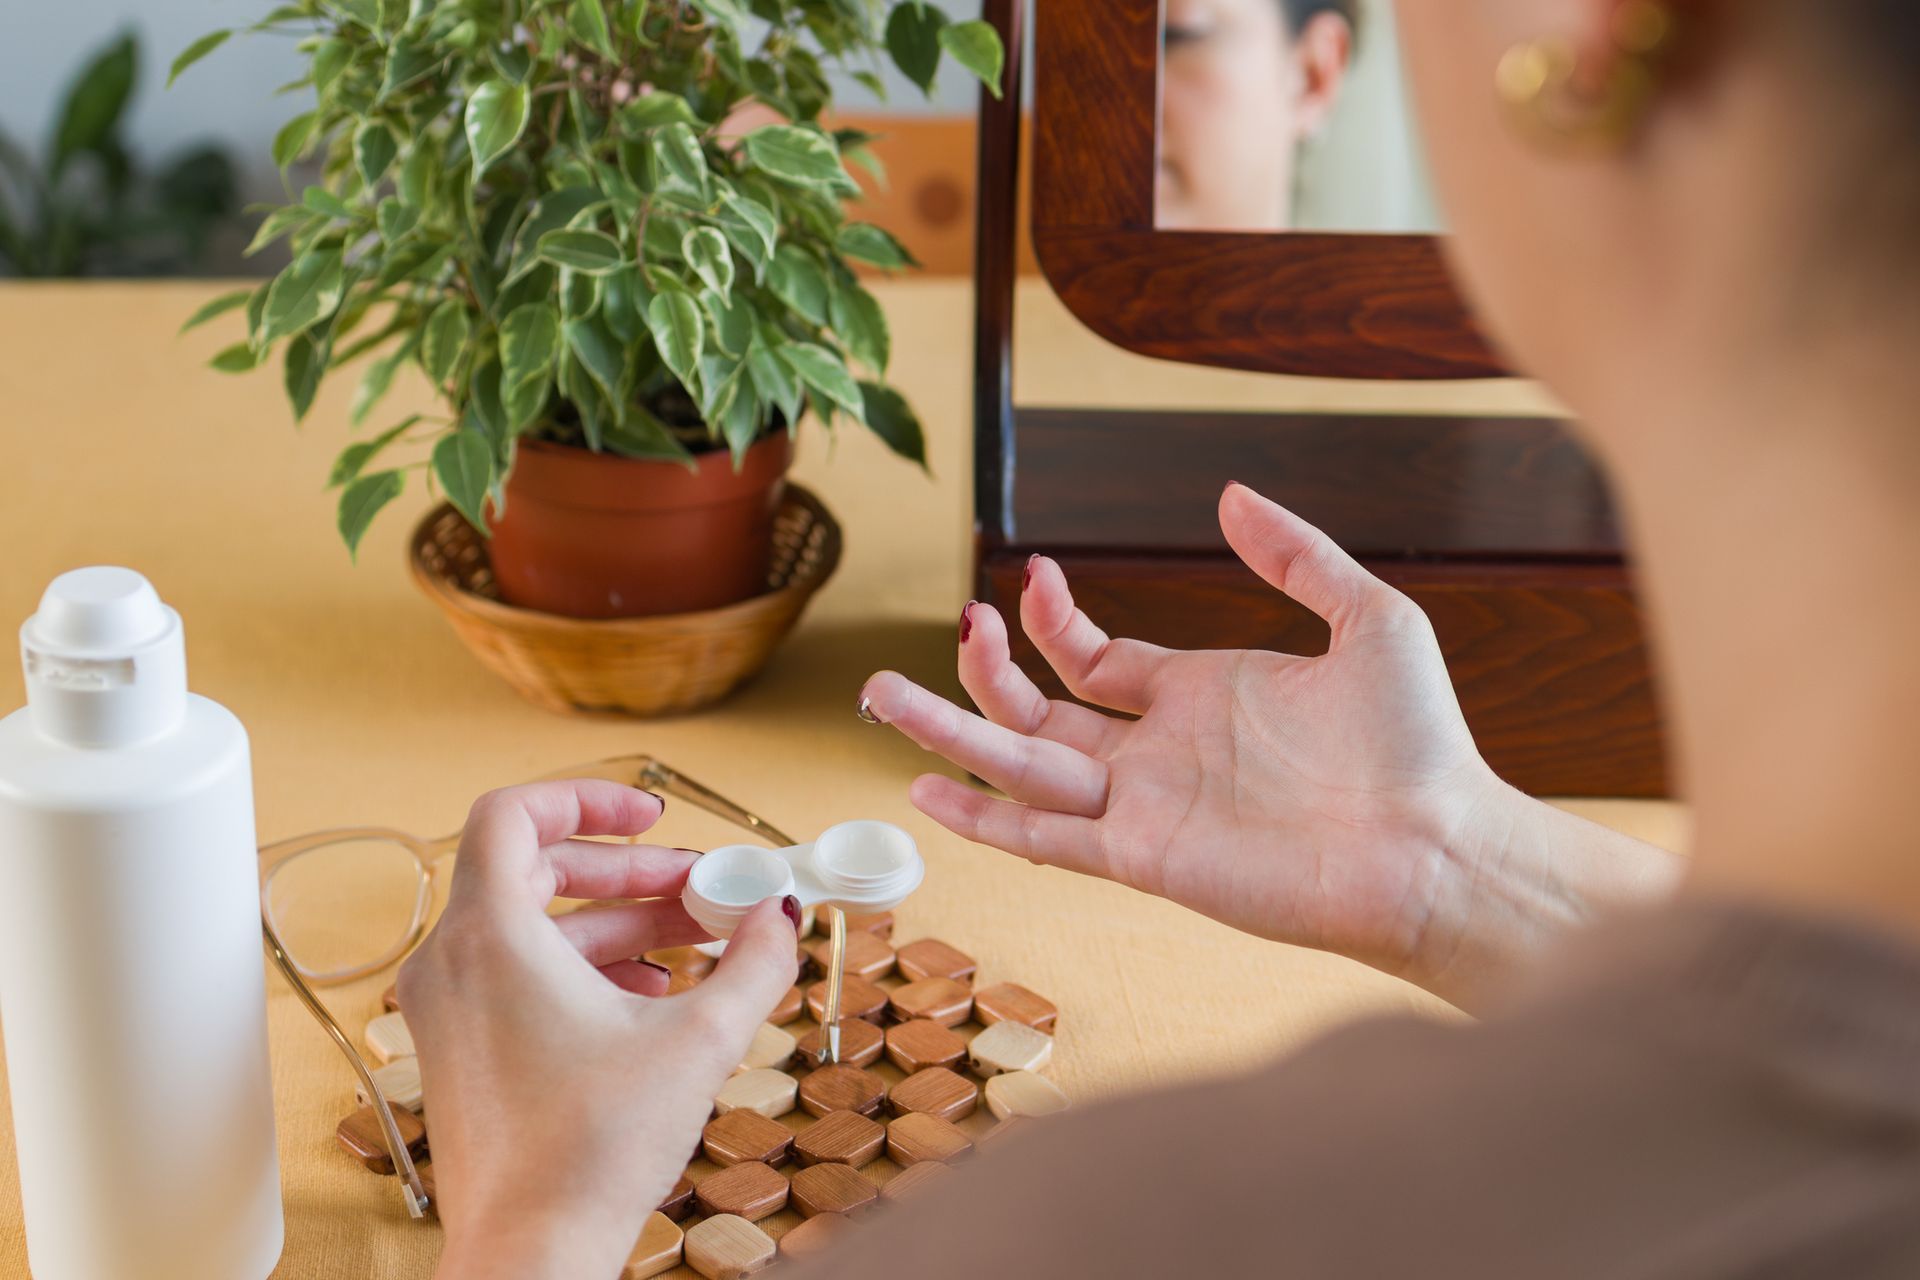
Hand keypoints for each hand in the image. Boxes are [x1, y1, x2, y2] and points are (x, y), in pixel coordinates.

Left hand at [398, 779, 799, 1279]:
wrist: (530, 1256)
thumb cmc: (588, 1153)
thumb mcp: (697, 1041)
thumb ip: (751, 964)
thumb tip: (782, 917)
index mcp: (489, 937)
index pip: (513, 814)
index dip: (588, 798)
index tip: (653, 814)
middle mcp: (451, 962)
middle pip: (534, 869)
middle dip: (627, 871)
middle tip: (698, 885)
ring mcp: (449, 1010)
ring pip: (533, 927)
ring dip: (617, 921)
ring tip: (696, 941)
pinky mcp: (462, 1051)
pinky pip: (520, 975)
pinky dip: (585, 967)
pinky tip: (654, 996)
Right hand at [860, 484, 1680, 1006]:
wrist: (1440, 845)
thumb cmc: (1420, 743)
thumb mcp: (1367, 617)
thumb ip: (1296, 554)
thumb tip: (1228, 493)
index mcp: (1194, 695)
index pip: (1089, 658)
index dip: (1052, 620)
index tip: (1032, 577)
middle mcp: (1155, 751)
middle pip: (1034, 711)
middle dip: (974, 673)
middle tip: (926, 636)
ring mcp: (1143, 805)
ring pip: (1018, 764)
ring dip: (950, 729)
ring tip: (881, 693)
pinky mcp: (1142, 856)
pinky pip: (1044, 834)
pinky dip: (983, 815)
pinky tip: (927, 787)